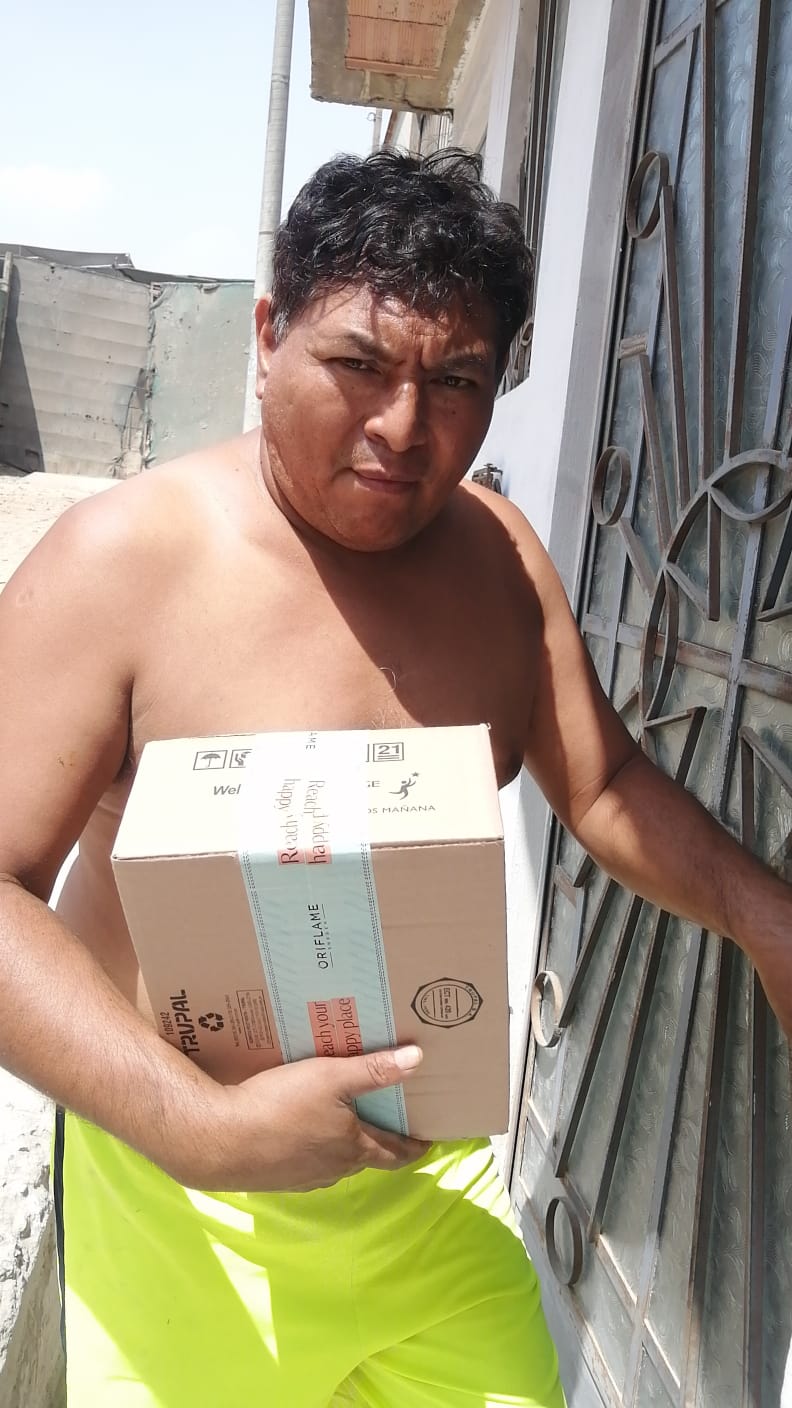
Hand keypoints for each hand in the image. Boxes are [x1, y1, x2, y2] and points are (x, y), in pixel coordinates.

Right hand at [165, 1045, 430, 1191]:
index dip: (413, 1147)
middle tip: (389, 1125)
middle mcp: (333, 1170)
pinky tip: (300, 1133)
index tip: (427, 1142)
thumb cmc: (279, 1105)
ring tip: (344, 1123)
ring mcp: (303, 1178)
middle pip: (366, 1157)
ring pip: (335, 1162)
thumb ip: (372, 1070)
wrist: (218, 1140)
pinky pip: (306, 1164)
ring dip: (344, 1146)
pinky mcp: (276, 1178)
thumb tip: (417, 1060)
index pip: (394, 1153)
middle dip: (380, 1143)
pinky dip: (313, 1149)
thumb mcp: (330, 1077)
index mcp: (352, 1147)